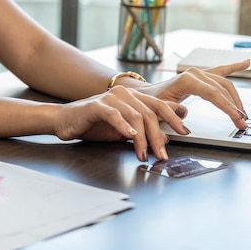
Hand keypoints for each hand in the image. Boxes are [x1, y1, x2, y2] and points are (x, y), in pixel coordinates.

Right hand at [51, 86, 187, 161]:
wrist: (65, 121)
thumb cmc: (93, 125)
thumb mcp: (124, 132)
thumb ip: (143, 132)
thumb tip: (165, 138)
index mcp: (133, 98)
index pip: (159, 105)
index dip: (174, 118)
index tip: (185, 132)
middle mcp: (125, 94)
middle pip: (150, 112)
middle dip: (159, 135)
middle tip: (163, 153)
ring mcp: (110, 98)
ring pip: (135, 116)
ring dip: (143, 138)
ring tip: (145, 154)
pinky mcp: (96, 105)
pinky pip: (114, 114)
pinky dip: (124, 126)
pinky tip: (131, 136)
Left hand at [136, 60, 250, 129]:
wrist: (144, 95)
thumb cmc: (150, 103)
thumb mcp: (158, 111)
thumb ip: (170, 112)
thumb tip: (185, 114)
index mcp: (186, 80)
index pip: (213, 94)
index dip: (227, 106)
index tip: (238, 118)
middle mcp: (195, 74)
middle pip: (222, 90)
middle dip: (235, 107)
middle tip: (243, 123)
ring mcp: (199, 73)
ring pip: (225, 84)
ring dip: (236, 99)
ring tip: (244, 114)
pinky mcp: (201, 77)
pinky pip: (220, 71)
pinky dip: (233, 67)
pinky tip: (246, 63)